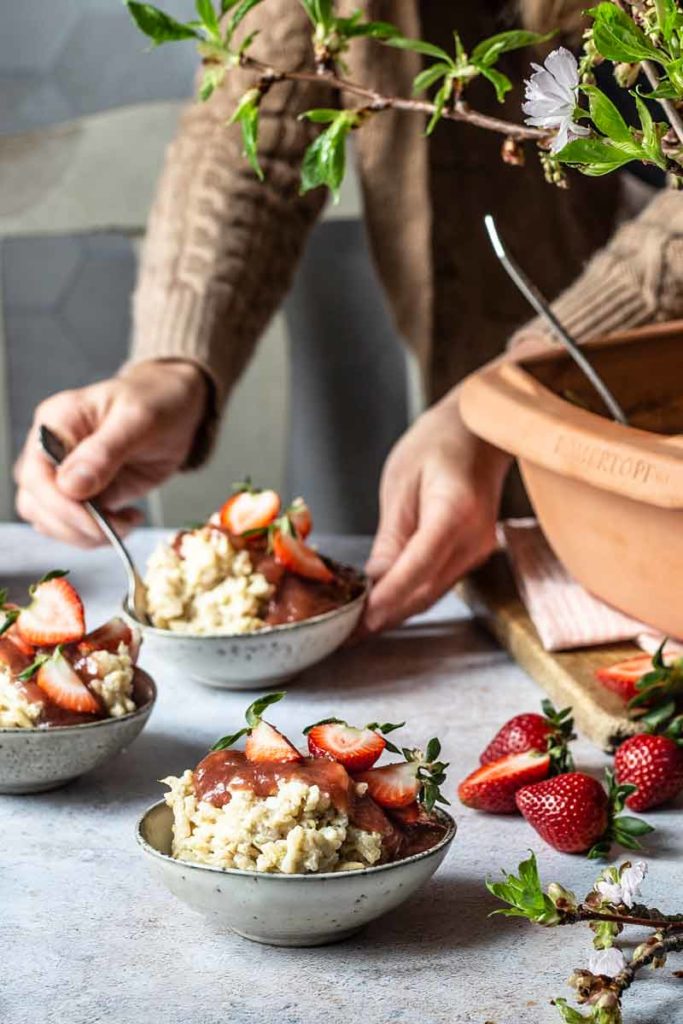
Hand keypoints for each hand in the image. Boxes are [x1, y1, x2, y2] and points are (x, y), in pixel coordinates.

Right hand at [14, 360, 208, 546]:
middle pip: (36, 504)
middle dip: (74, 526)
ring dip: (85, 535)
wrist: (176, 408)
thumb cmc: (156, 401)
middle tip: (117, 527)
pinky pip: (76, 526)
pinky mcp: (85, 495)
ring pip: (51, 521)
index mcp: (56, 423)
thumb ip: (104, 451)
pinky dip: (99, 534)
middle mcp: (51, 451)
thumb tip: (71, 486)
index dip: (59, 505)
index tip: (95, 521)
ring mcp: (65, 475)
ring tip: (126, 524)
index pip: (35, 474)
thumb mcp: (137, 419)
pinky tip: (129, 520)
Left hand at [363, 387, 511, 632]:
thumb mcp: (401, 483)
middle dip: (385, 617)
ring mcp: (479, 549)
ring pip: (432, 593)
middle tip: (345, 635)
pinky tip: (382, 604)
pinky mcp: (474, 553)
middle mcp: (475, 538)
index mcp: (456, 512)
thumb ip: (391, 537)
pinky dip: (409, 596)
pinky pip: (438, 582)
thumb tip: (375, 583)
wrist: (480, 431)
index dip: (387, 600)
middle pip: (426, 591)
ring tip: (356, 627)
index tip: (358, 622)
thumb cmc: (438, 443)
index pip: (418, 569)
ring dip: (395, 612)